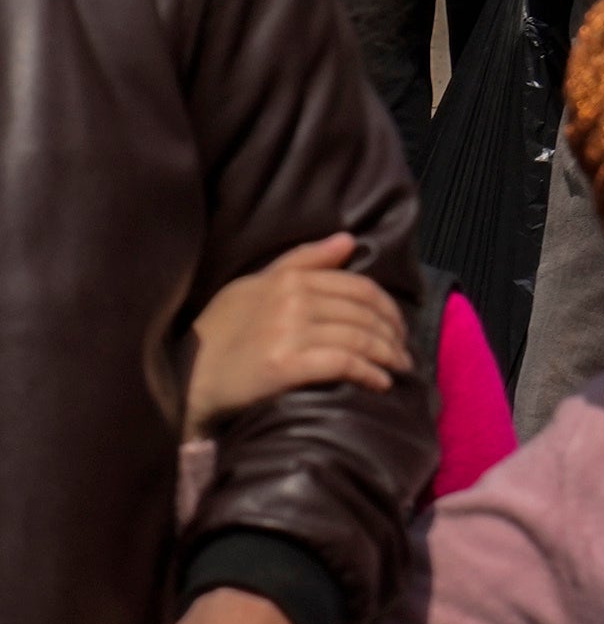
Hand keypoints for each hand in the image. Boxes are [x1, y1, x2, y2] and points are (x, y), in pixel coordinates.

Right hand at [185, 236, 410, 428]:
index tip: (398, 327)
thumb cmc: (216, 335)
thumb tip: (348, 240)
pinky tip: (381, 383)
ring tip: (398, 369)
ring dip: (388, 356)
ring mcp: (289, 332)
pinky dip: (370, 373)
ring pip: (359, 338)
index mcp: (289, 279)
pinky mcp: (285, 366)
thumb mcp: (252, 287)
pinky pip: (344, 364)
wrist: (180, 381)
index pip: (359, 287)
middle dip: (392, 334)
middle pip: (364, 313)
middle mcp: (293, 300)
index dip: (387, 307)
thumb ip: (301, 261)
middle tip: (404, 353)